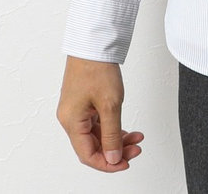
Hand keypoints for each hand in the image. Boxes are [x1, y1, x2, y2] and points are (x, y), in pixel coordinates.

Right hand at [56, 56, 143, 171]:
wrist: (93, 42)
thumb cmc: (97, 68)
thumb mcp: (110, 104)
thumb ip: (112, 134)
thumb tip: (112, 158)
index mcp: (71, 122)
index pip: (87, 155)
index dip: (107, 164)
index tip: (125, 163)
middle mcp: (70, 118)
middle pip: (93, 145)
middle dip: (115, 150)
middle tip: (136, 149)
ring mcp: (77, 109)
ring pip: (97, 134)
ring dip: (116, 138)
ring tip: (136, 138)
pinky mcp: (84, 101)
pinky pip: (97, 123)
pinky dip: (112, 127)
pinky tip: (126, 129)